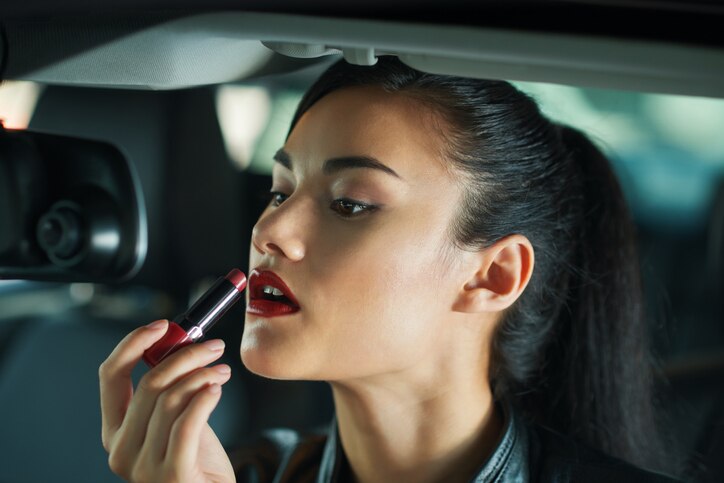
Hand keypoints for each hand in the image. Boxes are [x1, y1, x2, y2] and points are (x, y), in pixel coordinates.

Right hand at [99, 320, 234, 481]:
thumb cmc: (196, 463)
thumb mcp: (174, 421)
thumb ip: (170, 390)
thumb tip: (180, 345)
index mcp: (115, 432)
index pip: (110, 375)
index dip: (133, 343)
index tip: (162, 326)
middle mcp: (121, 450)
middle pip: (150, 383)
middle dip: (185, 355)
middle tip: (214, 346)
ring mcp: (143, 468)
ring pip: (172, 399)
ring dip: (202, 375)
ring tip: (222, 371)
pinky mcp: (172, 476)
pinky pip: (188, 423)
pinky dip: (205, 398)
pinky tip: (217, 388)